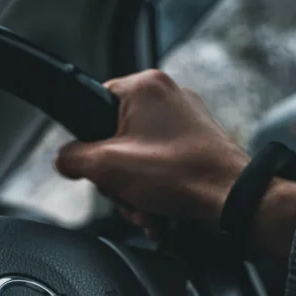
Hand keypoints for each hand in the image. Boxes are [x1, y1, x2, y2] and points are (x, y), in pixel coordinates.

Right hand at [54, 69, 295, 257]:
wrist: (231, 199)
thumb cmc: (179, 175)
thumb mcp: (107, 167)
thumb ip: (73, 159)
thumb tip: (65, 160)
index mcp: (144, 86)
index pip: (93, 104)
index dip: (89, 141)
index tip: (98, 165)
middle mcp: (167, 95)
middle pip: (115, 137)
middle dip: (117, 176)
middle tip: (127, 192)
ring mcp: (186, 118)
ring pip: (137, 156)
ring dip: (135, 189)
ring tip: (147, 206)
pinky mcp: (198, 142)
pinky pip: (161, 164)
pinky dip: (156, 189)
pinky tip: (159, 209)